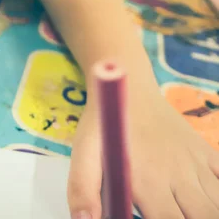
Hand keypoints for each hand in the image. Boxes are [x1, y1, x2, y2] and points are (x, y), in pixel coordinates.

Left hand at [68, 91, 218, 218]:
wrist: (128, 84)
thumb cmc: (104, 125)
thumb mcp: (84, 154)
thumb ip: (83, 190)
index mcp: (150, 183)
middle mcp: (179, 176)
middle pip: (204, 218)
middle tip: (176, 214)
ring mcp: (197, 164)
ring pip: (218, 203)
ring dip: (209, 211)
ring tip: (188, 207)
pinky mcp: (206, 153)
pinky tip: (206, 196)